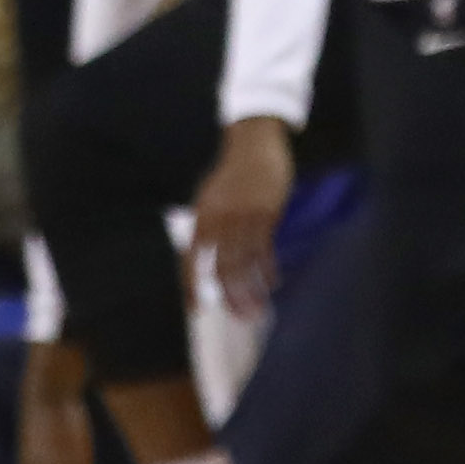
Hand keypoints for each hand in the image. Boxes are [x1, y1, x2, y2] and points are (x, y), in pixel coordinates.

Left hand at [189, 116, 292, 319]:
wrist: (254, 145)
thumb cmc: (233, 175)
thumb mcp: (211, 198)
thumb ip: (207, 227)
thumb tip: (201, 258)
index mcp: (202, 217)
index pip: (192, 258)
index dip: (191, 286)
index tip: (195, 310)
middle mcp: (220, 219)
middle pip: (223, 266)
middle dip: (230, 296)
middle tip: (239, 318)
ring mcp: (244, 216)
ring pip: (246, 262)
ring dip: (252, 289)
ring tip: (257, 310)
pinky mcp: (266, 213)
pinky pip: (266, 248)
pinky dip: (269, 269)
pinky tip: (272, 283)